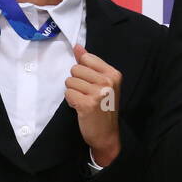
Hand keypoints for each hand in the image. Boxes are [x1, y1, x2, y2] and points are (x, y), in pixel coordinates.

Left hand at [66, 44, 121, 165]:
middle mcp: (108, 82)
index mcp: (113, 74)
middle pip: (76, 69)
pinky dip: (71, 102)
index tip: (91, 83)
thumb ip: (90, 64)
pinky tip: (81, 108)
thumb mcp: (102, 83)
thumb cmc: (104, 107)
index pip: (86, 58)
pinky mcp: (88, 104)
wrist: (107, 134)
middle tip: (87, 94)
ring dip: (73, 92)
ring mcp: (98, 93)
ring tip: (84, 101)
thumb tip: (78, 46)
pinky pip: (68, 94)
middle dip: (76, 82)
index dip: (83, 70)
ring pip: (70, 82)